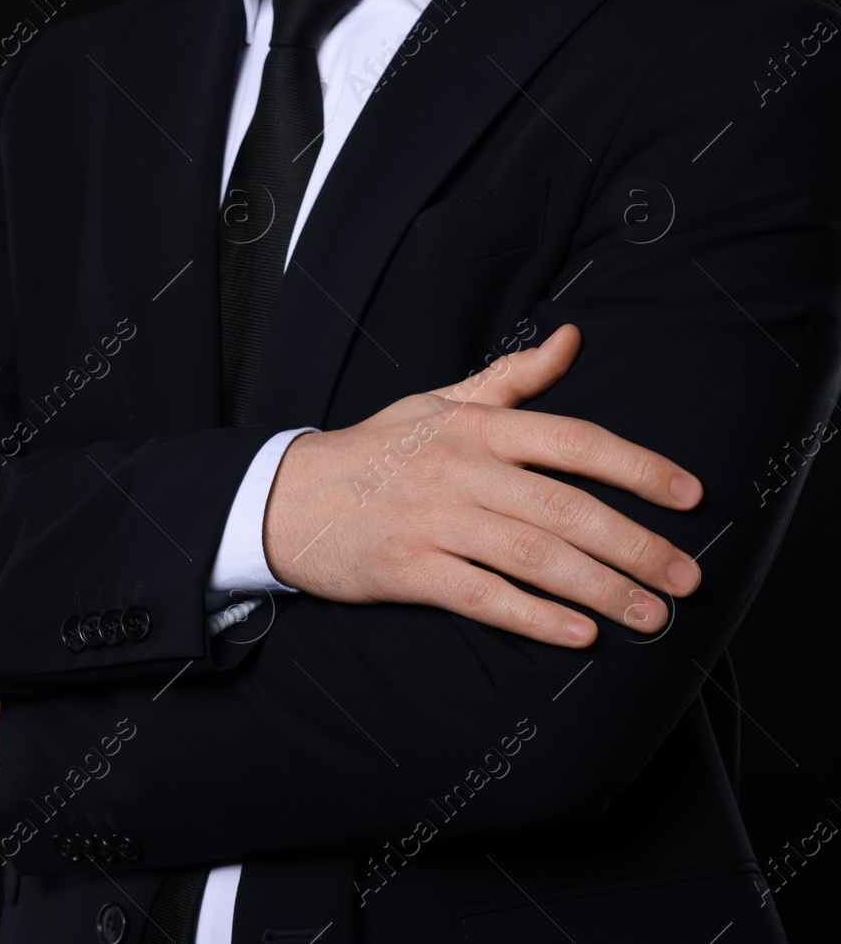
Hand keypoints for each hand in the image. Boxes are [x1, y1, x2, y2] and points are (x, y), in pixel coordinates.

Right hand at [262, 324, 703, 646]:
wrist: (286, 497)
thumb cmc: (374, 451)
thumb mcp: (438, 404)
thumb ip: (510, 379)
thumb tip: (571, 341)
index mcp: (475, 427)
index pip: (574, 441)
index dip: (638, 468)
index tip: (690, 497)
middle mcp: (459, 469)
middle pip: (565, 507)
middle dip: (636, 546)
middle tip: (686, 580)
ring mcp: (431, 519)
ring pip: (533, 555)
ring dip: (600, 590)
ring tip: (649, 616)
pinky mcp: (405, 568)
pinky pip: (482, 595)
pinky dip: (534, 617)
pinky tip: (578, 634)